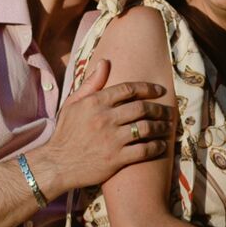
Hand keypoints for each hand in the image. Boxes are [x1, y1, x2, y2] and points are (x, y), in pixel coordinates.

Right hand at [31, 58, 172, 194]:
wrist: (57, 164)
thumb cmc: (66, 133)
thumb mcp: (73, 104)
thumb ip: (91, 83)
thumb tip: (105, 62)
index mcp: (95, 103)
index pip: (128, 89)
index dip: (147, 88)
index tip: (159, 91)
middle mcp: (105, 119)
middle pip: (142, 108)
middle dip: (159, 109)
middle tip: (168, 111)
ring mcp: (112, 139)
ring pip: (146, 128)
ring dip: (161, 127)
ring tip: (167, 128)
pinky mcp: (116, 159)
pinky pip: (144, 150)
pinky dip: (157, 147)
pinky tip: (162, 146)